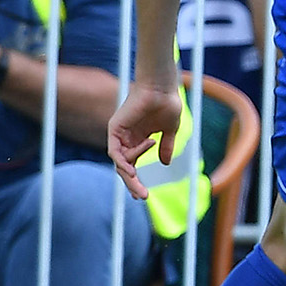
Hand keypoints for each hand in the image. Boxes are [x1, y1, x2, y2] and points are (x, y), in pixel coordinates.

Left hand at [109, 79, 182, 199]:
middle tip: (142, 197)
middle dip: (132, 183)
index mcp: (138, 140)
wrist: (162, 88)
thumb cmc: (167, 104)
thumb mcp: (170, 130)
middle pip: (125, 167)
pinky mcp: (114, 128)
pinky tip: (132, 170)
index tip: (143, 195)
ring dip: (129, 176)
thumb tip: (165, 163)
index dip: (137, 180)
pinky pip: (115, 151)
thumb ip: (166, 146)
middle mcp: (126, 138)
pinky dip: (123, 162)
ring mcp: (119, 134)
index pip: (133, 164)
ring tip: (140, 186)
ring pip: (120, 163)